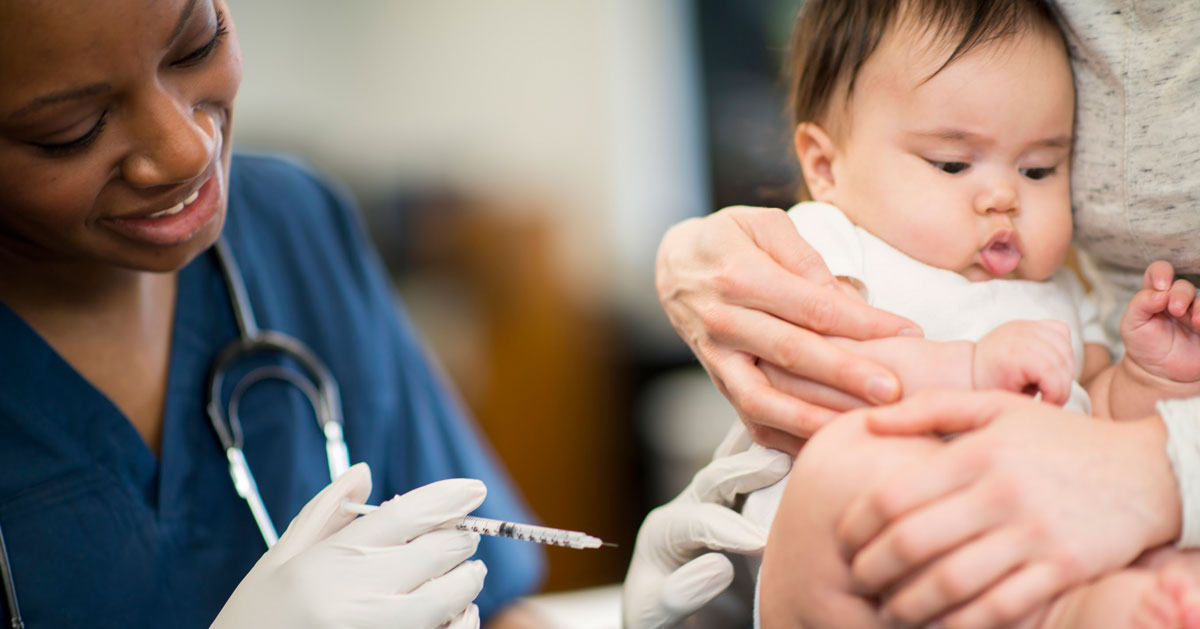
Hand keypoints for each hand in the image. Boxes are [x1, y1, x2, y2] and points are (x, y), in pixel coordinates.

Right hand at [213, 463, 486, 628]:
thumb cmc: (256, 621)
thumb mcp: (278, 563)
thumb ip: (323, 515)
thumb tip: (364, 472)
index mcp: (329, 563)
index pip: (406, 515)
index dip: (448, 497)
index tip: (473, 489)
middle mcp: (358, 598)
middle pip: (439, 552)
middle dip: (461, 539)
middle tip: (466, 538)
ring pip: (453, 597)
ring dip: (467, 581)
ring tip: (466, 576)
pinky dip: (462, 621)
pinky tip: (456, 614)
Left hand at [623, 443, 791, 628]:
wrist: (678, 624)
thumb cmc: (663, 624)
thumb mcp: (654, 616)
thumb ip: (679, 593)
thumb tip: (718, 566)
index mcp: (663, 533)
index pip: (695, 521)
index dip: (727, 528)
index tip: (759, 542)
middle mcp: (689, 508)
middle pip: (714, 478)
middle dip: (746, 470)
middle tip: (780, 464)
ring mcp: (716, 505)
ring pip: (737, 466)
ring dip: (764, 448)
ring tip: (795, 436)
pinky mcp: (743, 509)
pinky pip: (760, 478)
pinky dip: (779, 457)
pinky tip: (806, 447)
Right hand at [656, 206, 919, 452]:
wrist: (673, 266)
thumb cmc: (729, 240)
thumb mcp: (764, 225)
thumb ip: (805, 259)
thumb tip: (846, 298)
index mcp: (742, 276)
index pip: (812, 306)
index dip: (863, 322)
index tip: (909, 333)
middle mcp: (725, 321)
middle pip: (792, 354)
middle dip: (845, 375)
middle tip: (892, 392)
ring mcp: (718, 357)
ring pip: (764, 399)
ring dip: (812, 419)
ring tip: (858, 429)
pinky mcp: (719, 381)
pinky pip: (751, 420)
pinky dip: (787, 439)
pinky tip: (826, 447)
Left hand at [833, 391, 1179, 628]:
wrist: (1146, 470)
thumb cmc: (1059, 439)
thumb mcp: (996, 407)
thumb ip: (928, 408)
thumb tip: (868, 421)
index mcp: (977, 452)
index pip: (894, 494)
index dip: (857, 522)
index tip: (843, 537)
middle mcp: (1001, 493)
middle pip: (914, 543)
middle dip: (873, 568)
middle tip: (858, 577)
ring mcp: (1033, 534)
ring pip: (951, 582)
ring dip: (909, 604)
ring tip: (889, 608)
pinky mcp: (1063, 569)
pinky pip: (1000, 607)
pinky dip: (962, 622)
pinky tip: (941, 623)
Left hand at [973, 320, 1074, 404]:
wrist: (971, 367)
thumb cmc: (988, 388)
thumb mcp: (1008, 401)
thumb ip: (1034, 403)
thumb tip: (1056, 409)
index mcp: (1015, 354)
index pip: (1053, 377)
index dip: (1056, 397)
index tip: (1045, 405)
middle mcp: (1022, 335)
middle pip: (1062, 364)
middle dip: (1061, 387)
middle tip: (1049, 398)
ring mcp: (1027, 326)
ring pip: (1066, 350)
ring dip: (1064, 371)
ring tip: (1049, 385)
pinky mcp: (1032, 323)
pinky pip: (1062, 332)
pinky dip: (1062, 350)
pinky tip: (1050, 365)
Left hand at [1122, 261, 1199, 382]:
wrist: (1160, 373)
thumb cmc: (1144, 345)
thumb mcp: (1132, 325)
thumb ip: (1140, 305)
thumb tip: (1160, 293)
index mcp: (1156, 295)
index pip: (1160, 271)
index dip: (1162, 272)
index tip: (1160, 285)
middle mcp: (1178, 300)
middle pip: (1184, 286)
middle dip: (1181, 294)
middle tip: (1175, 309)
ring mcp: (1196, 313)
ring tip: (1196, 321)